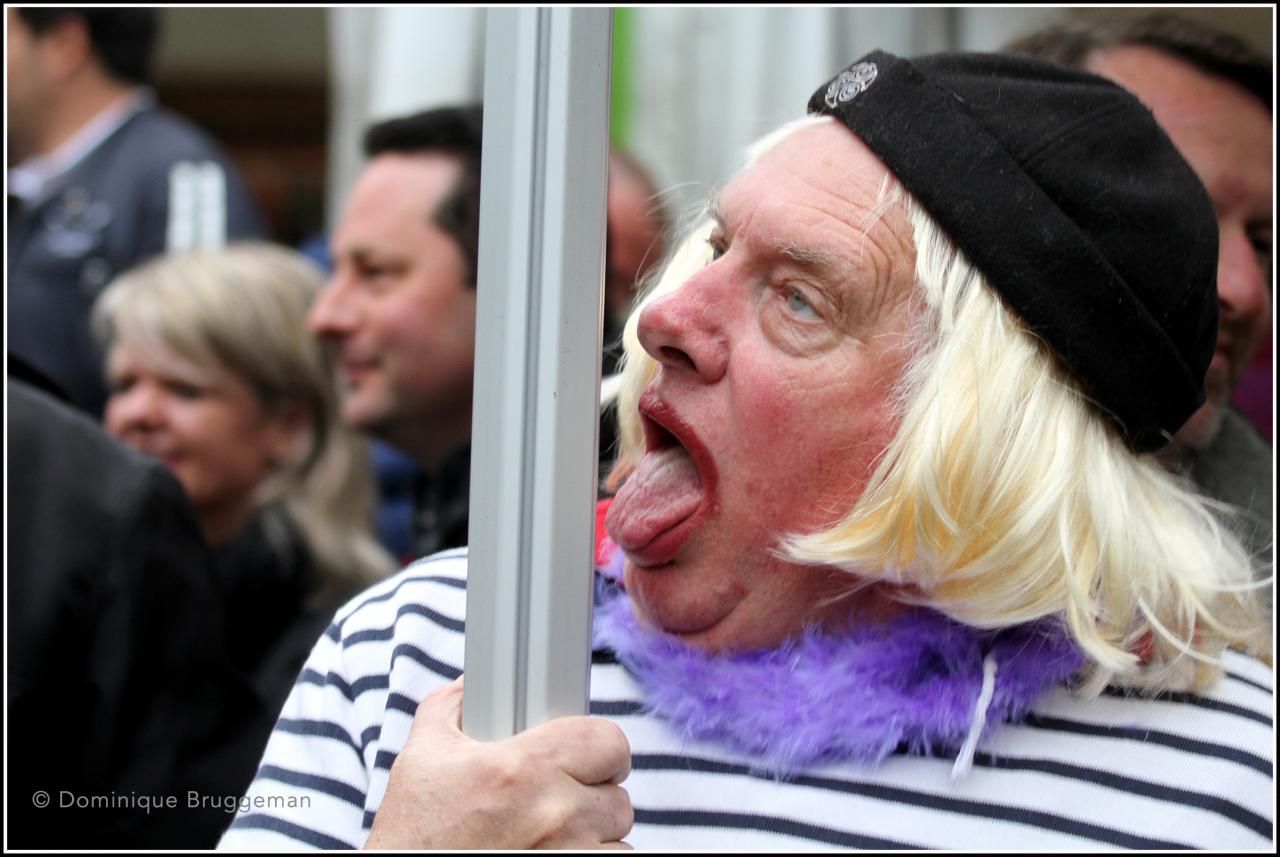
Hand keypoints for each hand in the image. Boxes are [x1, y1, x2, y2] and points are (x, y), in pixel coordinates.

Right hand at [364, 678, 632, 848]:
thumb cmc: (413, 836)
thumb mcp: (421, 758)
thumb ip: (450, 707)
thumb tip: (471, 683)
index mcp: (522, 769)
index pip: (607, 740)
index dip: (599, 747)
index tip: (587, 757)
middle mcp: (553, 815)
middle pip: (617, 796)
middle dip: (593, 795)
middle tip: (564, 800)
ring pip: (617, 839)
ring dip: (595, 836)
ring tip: (558, 834)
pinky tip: (559, 855)